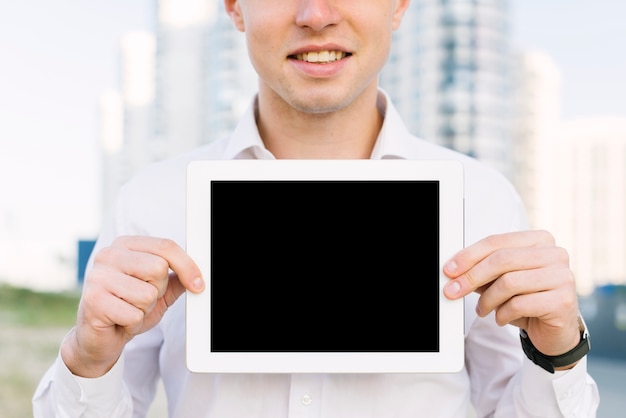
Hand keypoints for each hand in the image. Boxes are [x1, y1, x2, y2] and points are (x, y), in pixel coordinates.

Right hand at [61, 236, 203, 377]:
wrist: (100, 338)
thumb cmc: (128, 308)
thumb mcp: (159, 290)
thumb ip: (176, 278)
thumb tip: (199, 273)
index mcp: (125, 245)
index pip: (165, 246)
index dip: (187, 266)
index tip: (198, 285)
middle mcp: (108, 255)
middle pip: (158, 268)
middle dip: (158, 291)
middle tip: (141, 300)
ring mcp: (97, 277)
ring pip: (148, 293)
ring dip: (145, 309)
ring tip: (129, 309)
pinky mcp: (93, 301)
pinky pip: (134, 314)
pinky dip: (133, 323)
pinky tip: (120, 321)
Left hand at [443, 230, 581, 362]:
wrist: (555, 330)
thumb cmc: (527, 299)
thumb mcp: (502, 280)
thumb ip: (483, 271)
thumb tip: (455, 271)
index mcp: (539, 240)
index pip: (496, 242)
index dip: (469, 255)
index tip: (449, 270)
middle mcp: (555, 254)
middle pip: (501, 260)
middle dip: (472, 277)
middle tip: (453, 291)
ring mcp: (563, 276)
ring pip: (509, 282)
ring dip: (487, 299)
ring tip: (482, 309)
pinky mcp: (562, 301)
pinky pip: (519, 304)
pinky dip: (502, 314)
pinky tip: (500, 318)